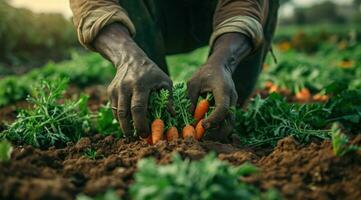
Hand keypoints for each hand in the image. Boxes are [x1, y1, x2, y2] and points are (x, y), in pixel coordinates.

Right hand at [94, 24, 171, 138]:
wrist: (130, 59)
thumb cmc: (151, 72)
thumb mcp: (164, 81)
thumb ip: (169, 98)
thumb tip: (172, 114)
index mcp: (140, 85)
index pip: (138, 108)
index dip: (140, 123)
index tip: (145, 134)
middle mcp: (125, 87)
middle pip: (124, 113)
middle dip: (129, 129)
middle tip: (136, 138)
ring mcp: (116, 89)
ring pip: (117, 113)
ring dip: (124, 126)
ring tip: (132, 134)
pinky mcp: (111, 92)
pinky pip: (115, 108)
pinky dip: (121, 118)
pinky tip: (128, 123)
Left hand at [187, 63, 237, 132]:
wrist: (221, 66)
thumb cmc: (205, 73)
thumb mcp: (194, 82)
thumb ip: (191, 98)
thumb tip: (188, 116)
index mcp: (223, 90)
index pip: (222, 108)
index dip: (213, 119)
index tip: (202, 125)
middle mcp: (231, 98)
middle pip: (230, 120)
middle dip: (219, 132)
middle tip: (204, 137)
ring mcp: (233, 103)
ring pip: (230, 123)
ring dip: (219, 132)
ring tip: (205, 136)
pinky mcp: (231, 106)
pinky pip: (228, 120)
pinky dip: (220, 127)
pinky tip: (209, 129)